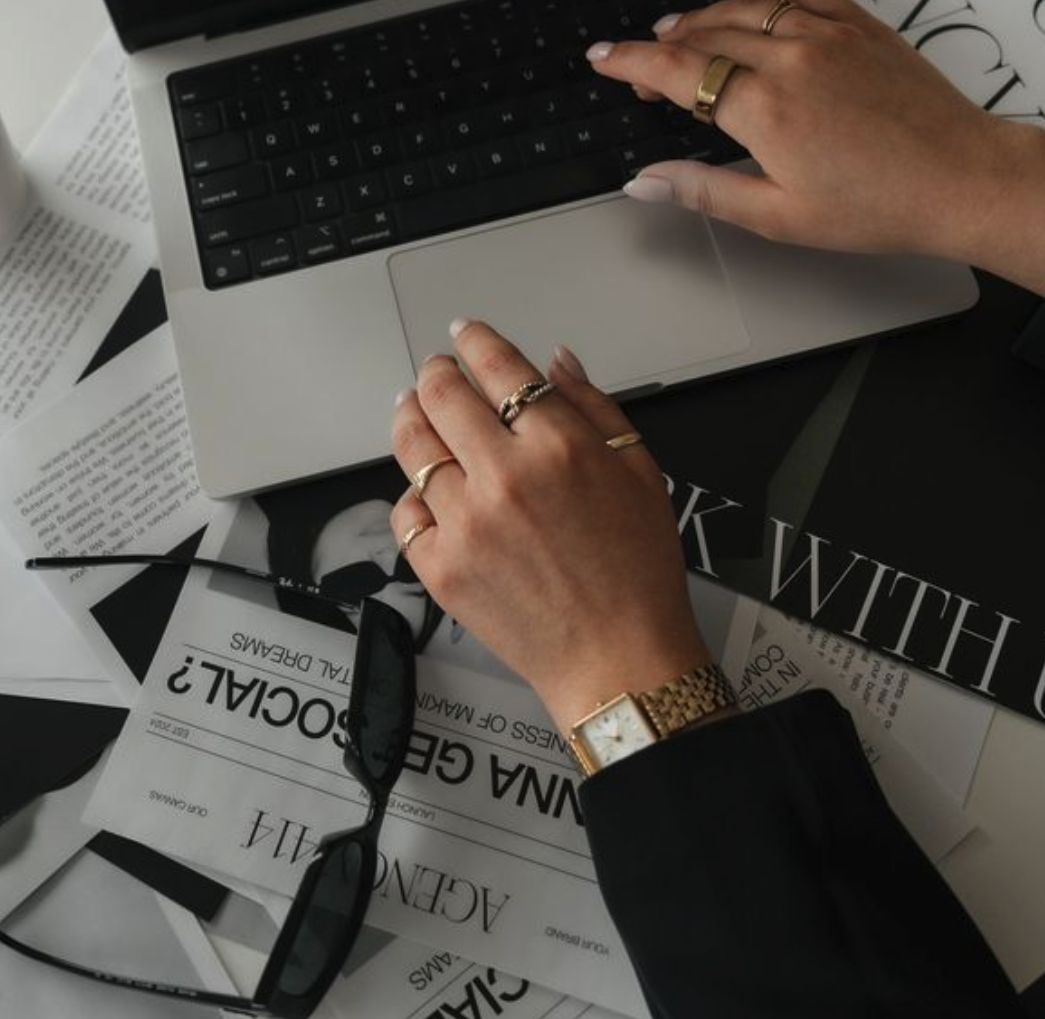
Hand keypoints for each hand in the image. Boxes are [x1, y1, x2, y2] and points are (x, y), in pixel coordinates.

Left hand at [389, 320, 711, 733]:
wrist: (617, 657)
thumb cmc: (637, 572)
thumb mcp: (640, 474)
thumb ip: (595, 408)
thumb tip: (555, 361)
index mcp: (559, 446)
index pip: (498, 367)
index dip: (473, 341)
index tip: (463, 334)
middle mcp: (506, 477)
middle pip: (442, 397)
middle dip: (434, 373)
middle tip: (434, 372)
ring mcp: (466, 524)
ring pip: (412, 448)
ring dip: (408, 418)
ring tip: (411, 411)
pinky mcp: (440, 568)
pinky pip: (405, 514)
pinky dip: (412, 497)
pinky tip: (427, 491)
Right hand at [589, 0, 1041, 274]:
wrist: (957, 179)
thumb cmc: (876, 205)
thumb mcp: (775, 215)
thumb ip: (702, 190)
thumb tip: (645, 182)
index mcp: (766, 108)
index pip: (677, 70)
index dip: (630, 62)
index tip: (603, 59)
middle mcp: (793, 57)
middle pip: (705, 31)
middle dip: (662, 45)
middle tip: (641, 67)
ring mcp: (829, 32)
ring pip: (746, 6)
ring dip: (704, 17)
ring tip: (681, 32)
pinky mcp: (859, 25)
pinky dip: (759, 2)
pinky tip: (750, 15)